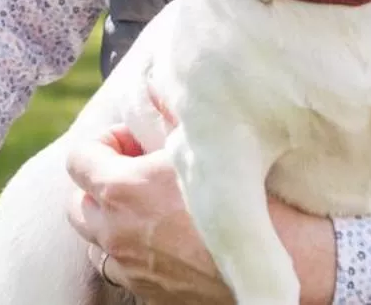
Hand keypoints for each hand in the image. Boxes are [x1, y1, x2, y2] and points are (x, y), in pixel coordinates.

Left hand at [64, 118, 335, 304]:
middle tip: (135, 172)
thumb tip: (158, 87)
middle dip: (99, 184)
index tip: (130, 142)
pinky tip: (168, 240)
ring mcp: (134, 271)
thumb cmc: (255, 199)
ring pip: (97, 244)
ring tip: (150, 208)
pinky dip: (133, 253)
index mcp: (126, 191)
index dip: (102, 143)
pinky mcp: (152, 297)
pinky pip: (125, 271)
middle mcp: (120, 235)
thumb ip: (174, 116)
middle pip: (77, 206)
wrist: (293, 265)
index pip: (77, 160)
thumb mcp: (212, 143)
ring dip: (113, 222)